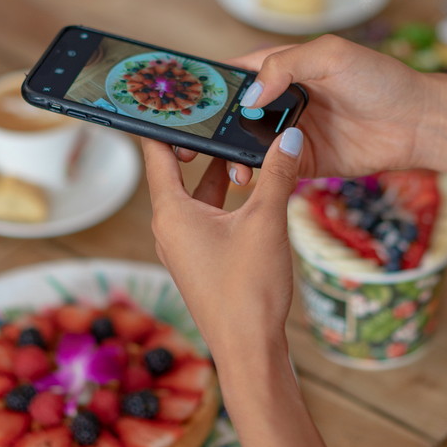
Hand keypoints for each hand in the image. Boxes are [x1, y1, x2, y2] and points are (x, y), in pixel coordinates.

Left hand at [142, 128, 303, 355]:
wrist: (249, 351)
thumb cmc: (248, 291)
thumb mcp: (266, 222)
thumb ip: (277, 175)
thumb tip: (290, 138)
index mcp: (171, 212)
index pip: (156, 152)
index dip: (161, 122)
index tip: (167, 96)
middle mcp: (169, 226)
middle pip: (177, 169)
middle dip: (199, 142)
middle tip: (215, 110)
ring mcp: (183, 245)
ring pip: (196, 194)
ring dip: (218, 172)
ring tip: (242, 143)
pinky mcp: (200, 259)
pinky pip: (207, 215)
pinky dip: (224, 197)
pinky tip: (251, 186)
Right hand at [178, 35, 433, 184]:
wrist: (417, 122)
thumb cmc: (380, 78)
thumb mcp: (331, 55)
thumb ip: (287, 66)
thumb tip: (252, 92)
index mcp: (283, 67)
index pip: (234, 73)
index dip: (207, 84)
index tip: (182, 97)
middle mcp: (282, 100)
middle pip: (233, 112)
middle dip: (209, 125)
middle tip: (186, 138)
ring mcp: (290, 132)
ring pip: (246, 144)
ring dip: (229, 153)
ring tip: (219, 162)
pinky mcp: (303, 161)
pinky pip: (270, 169)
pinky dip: (254, 174)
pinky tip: (245, 178)